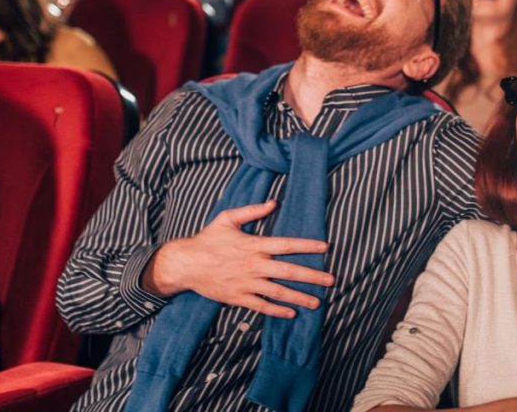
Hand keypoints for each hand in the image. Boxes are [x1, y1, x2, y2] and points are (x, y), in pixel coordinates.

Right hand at [141, 201, 334, 317]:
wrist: (185, 264)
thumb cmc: (207, 240)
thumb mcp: (227, 219)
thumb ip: (252, 211)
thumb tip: (274, 203)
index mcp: (254, 245)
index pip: (286, 245)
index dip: (307, 245)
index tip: (325, 247)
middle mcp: (254, 265)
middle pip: (289, 272)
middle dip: (313, 276)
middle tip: (332, 280)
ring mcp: (247, 283)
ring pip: (279, 292)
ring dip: (300, 298)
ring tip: (317, 302)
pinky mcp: (238, 297)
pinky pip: (262, 305)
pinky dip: (277, 310)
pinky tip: (291, 313)